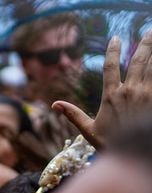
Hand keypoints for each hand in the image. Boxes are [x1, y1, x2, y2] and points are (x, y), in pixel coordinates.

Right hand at [52, 31, 151, 149]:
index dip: (113, 51)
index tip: (116, 39)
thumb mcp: (89, 130)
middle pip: (138, 61)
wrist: (133, 156)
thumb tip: (54, 104)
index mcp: (111, 96)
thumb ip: (74, 114)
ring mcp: (146, 95)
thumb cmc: (110, 145)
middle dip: (145, 44)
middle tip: (149, 32)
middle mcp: (130, 92)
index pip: (111, 67)